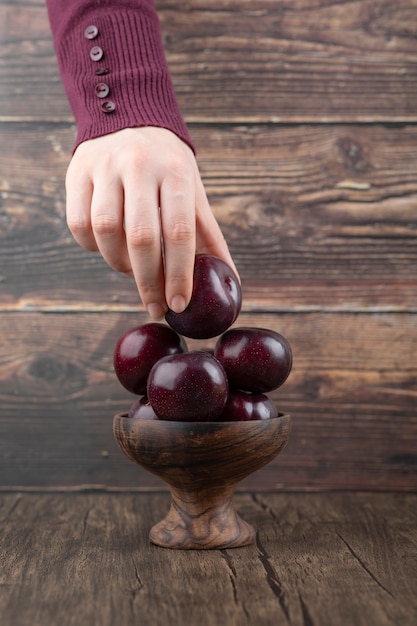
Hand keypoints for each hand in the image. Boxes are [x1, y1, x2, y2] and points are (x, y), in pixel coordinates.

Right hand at [65, 127, 237, 318]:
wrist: (128, 117)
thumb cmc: (168, 169)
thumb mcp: (194, 194)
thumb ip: (209, 238)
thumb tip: (232, 283)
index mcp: (176, 172)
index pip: (178, 232)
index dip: (179, 274)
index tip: (178, 305)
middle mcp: (139, 166)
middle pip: (141, 237)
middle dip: (149, 281)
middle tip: (156, 306)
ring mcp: (104, 167)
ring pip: (105, 232)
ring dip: (119, 264)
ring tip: (133, 271)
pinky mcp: (77, 173)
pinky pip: (79, 224)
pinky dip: (92, 247)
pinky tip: (108, 248)